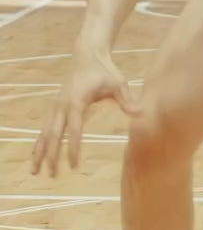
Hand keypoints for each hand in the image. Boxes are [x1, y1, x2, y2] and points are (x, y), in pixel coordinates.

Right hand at [31, 45, 142, 177]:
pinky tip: (36, 157)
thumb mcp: (118, 83)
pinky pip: (45, 128)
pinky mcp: (55, 106)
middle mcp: (62, 105)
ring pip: (44, 133)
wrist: (88, 54)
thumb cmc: (105, 70)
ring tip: (35, 172)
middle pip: (53, 134)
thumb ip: (127, 100)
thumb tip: (141, 114)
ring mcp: (56, 105)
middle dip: (52, 155)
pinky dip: (40, 143)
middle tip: (52, 175)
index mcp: (76, 101)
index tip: (73, 165)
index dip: (72, 147)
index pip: (73, 129)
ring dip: (40, 152)